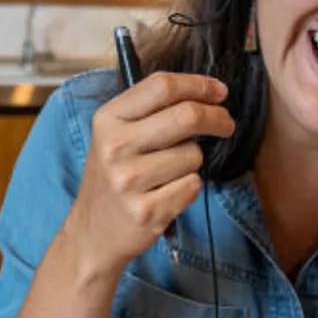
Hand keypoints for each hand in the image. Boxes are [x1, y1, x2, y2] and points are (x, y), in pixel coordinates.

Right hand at [61, 72, 235, 276]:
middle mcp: (115, 146)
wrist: (91, 233)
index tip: (219, 92)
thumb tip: (208, 93)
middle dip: (217, 118)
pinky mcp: (146, 211)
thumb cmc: (114, 177)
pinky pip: (192, 186)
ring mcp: (128, 180)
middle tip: (226, 124)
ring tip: (168, 174)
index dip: (199, 85)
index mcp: (107, 119)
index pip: (162, 86)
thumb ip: (151, 110)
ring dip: (193, 162)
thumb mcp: (116, 135)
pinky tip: (166, 194)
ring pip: (193, 155)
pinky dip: (188, 188)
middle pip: (186, 116)